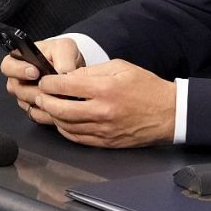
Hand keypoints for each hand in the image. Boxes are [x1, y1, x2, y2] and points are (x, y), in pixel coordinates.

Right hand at [2, 38, 84, 124]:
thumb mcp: (65, 48)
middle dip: (36, 89)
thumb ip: (63, 58)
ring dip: (44, 100)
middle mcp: (18, 79)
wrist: (74, 69)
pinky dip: (49, 111)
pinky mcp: (34, 108)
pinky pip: (37, 114)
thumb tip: (63, 72)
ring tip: (60, 94)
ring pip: (27, 102)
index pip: (8, 66)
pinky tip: (61, 105)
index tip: (34, 72)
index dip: (19, 70)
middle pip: (17, 88)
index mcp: (19, 60)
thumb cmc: (63, 54)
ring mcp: (25, 95)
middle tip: (50, 88)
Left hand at [34, 59, 175, 147]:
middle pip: (59, 109)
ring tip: (50, 107)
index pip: (64, 86)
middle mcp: (102, 111)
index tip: (46, 80)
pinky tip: (64, 121)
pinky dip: (64, 129)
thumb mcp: (122, 68)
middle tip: (41, 95)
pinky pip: (76, 138)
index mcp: (106, 89)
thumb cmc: (148, 88)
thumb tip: (69, 77)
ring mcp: (103, 129)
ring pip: (64, 125)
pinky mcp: (105, 142)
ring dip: (52, 116)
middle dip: (44, 100)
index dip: (49, 82)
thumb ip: (94, 71)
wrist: (169, 113)